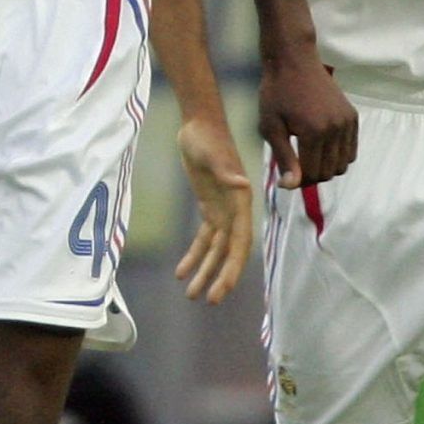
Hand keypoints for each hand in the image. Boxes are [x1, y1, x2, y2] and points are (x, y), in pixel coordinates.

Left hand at [173, 116, 253, 302]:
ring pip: (216, 249)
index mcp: (241, 201)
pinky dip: (194, 255)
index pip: (240, 243)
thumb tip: (241, 185)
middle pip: (230, 252)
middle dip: (220, 277)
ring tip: (192, 294)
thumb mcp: (214, 154)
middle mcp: (236, 209)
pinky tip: (181, 272)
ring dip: (205, 271)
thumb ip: (227, 171)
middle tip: (208, 301)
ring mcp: (223, 209)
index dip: (232, 269)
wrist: (199, 122)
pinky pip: (204, 237)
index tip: (221, 290)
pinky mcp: (209, 206)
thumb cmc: (208, 137)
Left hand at [258, 45, 355, 190]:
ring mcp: (347, 122)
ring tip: (309, 156)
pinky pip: (351, 150)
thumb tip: (291, 186)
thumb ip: (284, 158)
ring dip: (327, 167)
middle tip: (296, 166)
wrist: (294, 61)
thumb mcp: (271, 127)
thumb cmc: (276, 92)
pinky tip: (323, 147)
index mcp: (314, 133)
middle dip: (312, 175)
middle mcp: (335, 129)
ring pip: (343, 164)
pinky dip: (339, 155)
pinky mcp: (352, 116)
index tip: (287, 174)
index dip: (298, 180)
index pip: (312, 174)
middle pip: (329, 172)